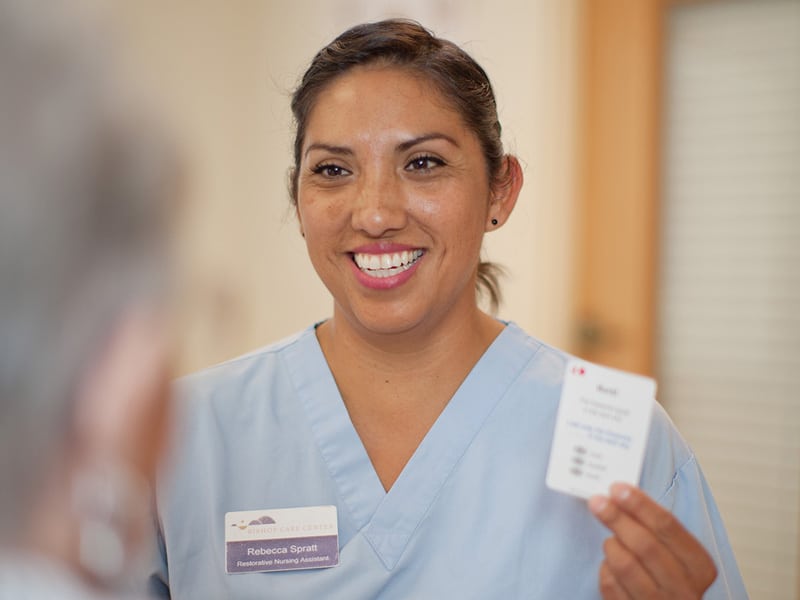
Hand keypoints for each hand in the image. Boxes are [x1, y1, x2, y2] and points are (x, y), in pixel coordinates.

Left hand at [588, 482, 716, 598]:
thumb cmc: (668, 575)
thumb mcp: (675, 552)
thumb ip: (656, 528)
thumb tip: (622, 495)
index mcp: (699, 566)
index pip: (668, 527)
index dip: (640, 505)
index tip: (617, 489)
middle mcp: (684, 589)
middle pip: (645, 545)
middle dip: (617, 518)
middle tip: (598, 502)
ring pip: (625, 566)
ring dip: (611, 546)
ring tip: (611, 540)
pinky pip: (611, 585)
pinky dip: (605, 568)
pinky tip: (610, 564)